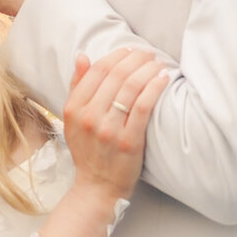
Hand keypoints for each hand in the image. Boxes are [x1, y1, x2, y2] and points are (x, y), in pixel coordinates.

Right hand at [62, 47, 168, 204]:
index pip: (97, 71)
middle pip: (116, 75)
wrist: (97, 187)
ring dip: (148, 69)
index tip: (130, 50)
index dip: (116, 55)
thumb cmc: (88, 151)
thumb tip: (82, 56)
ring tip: (158, 63)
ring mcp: (109, 130)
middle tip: (149, 53)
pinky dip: (155, 88)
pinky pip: (143, 106)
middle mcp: (89, 117)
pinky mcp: (129, 141)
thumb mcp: (73, 120)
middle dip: (136, 58)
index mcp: (74, 109)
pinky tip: (163, 79)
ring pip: (131, 87)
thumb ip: (77, 87)